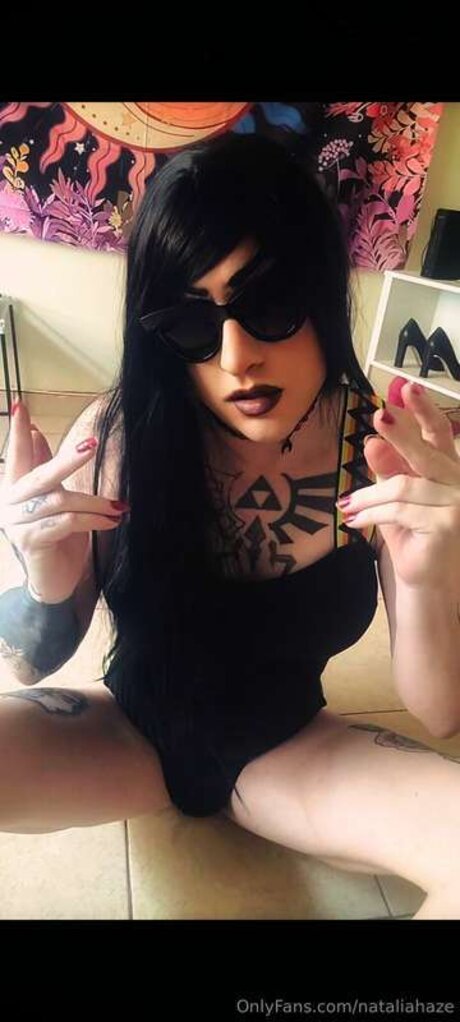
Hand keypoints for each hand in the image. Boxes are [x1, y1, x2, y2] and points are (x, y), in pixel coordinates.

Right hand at [0, 399, 127, 602]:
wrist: (54, 580)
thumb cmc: (57, 536)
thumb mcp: (54, 499)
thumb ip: (43, 468)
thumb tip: (39, 432)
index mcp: (13, 487)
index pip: (15, 455)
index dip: (19, 432)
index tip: (21, 405)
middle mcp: (9, 503)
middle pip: (39, 475)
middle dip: (67, 459)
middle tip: (92, 443)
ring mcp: (17, 524)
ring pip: (59, 501)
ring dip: (95, 502)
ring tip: (120, 506)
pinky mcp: (31, 542)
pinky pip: (66, 522)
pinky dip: (92, 520)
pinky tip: (111, 521)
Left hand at [335, 378, 459, 588]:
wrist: (423, 577)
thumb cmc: (410, 533)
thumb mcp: (393, 496)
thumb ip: (387, 469)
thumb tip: (373, 441)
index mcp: (447, 467)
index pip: (439, 432)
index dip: (424, 409)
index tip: (406, 388)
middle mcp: (457, 480)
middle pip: (425, 451)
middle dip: (400, 433)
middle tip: (379, 416)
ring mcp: (456, 502)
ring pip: (403, 485)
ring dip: (369, 495)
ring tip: (348, 506)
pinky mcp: (446, 523)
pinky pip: (399, 510)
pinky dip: (372, 514)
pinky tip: (355, 522)